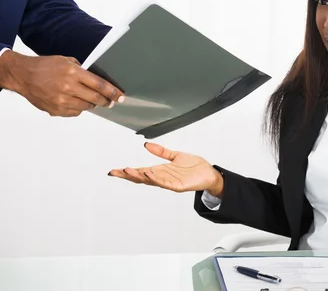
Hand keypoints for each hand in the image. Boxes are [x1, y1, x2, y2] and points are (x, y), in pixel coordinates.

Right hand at [0, 50, 123, 116]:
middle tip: (111, 102)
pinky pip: (75, 112)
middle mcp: (68, 87)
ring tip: (89, 99)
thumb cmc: (45, 66)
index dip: (112, 92)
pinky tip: (74, 101)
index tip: (120, 96)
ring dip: (91, 103)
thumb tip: (97, 81)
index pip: (99, 84)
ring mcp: (61, 100)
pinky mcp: (55, 110)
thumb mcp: (66, 61)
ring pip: (86, 106)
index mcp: (72, 72)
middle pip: (95, 98)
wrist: (23, 75)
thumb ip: (82, 70)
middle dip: (106, 101)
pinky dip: (78, 108)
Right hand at [108, 143, 223, 195]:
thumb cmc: (195, 167)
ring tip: (128, 171)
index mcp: (161, 170)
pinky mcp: (178, 186)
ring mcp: (170, 182)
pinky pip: (165, 183)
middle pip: (142, 178)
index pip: (140, 171)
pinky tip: (148, 174)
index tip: (115, 170)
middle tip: (116, 172)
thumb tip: (146, 144)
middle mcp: (163, 177)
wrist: (210, 174)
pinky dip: (156, 179)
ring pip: (151, 181)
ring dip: (139, 176)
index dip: (128, 171)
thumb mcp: (175, 156)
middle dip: (128, 175)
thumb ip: (161, 151)